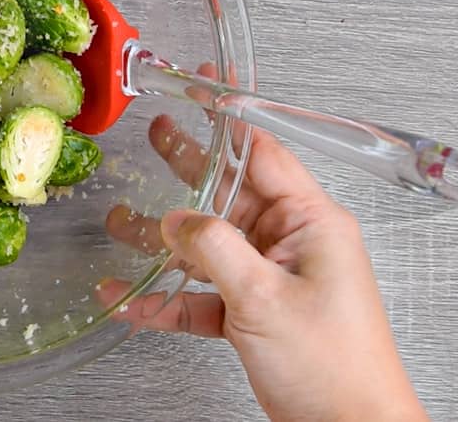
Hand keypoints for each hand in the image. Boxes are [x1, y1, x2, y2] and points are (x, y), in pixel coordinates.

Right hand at [100, 112, 427, 421]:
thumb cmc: (335, 370)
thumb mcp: (265, 299)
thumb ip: (215, 249)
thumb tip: (176, 219)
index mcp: (312, 224)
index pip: (263, 153)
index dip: (229, 116)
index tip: (205, 87)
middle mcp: (292, 244)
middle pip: (230, 191)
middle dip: (189, 164)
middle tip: (159, 133)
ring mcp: (272, 279)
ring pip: (208, 246)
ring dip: (163, 240)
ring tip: (122, 221)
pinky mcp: (254, 315)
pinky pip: (202, 295)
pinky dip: (167, 298)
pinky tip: (131, 300)